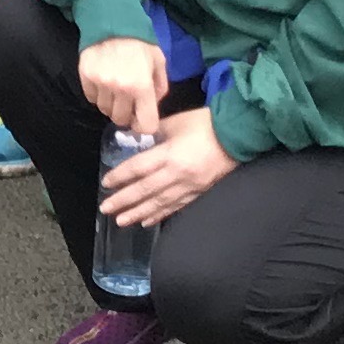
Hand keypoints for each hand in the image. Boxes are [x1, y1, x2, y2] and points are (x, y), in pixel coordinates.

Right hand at [76, 35, 167, 135]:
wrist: (112, 21)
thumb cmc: (139, 43)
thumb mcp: (159, 62)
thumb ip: (160, 87)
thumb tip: (153, 106)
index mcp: (142, 86)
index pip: (145, 125)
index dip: (144, 126)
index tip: (141, 119)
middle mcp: (120, 88)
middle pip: (120, 119)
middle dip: (126, 114)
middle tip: (127, 102)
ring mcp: (101, 83)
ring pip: (104, 110)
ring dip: (111, 104)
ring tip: (115, 90)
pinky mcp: (86, 77)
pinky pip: (91, 98)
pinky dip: (97, 95)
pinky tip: (103, 83)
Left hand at [98, 103, 237, 227]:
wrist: (238, 135)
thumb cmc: (205, 123)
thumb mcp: (176, 122)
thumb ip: (154, 131)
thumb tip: (134, 137)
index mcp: (170, 155)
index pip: (138, 169)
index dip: (120, 177)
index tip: (106, 183)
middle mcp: (177, 175)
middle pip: (145, 191)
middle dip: (123, 201)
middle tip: (105, 209)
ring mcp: (189, 187)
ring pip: (158, 204)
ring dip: (138, 213)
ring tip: (121, 221)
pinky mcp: (199, 193)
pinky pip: (176, 207)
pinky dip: (160, 215)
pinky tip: (147, 221)